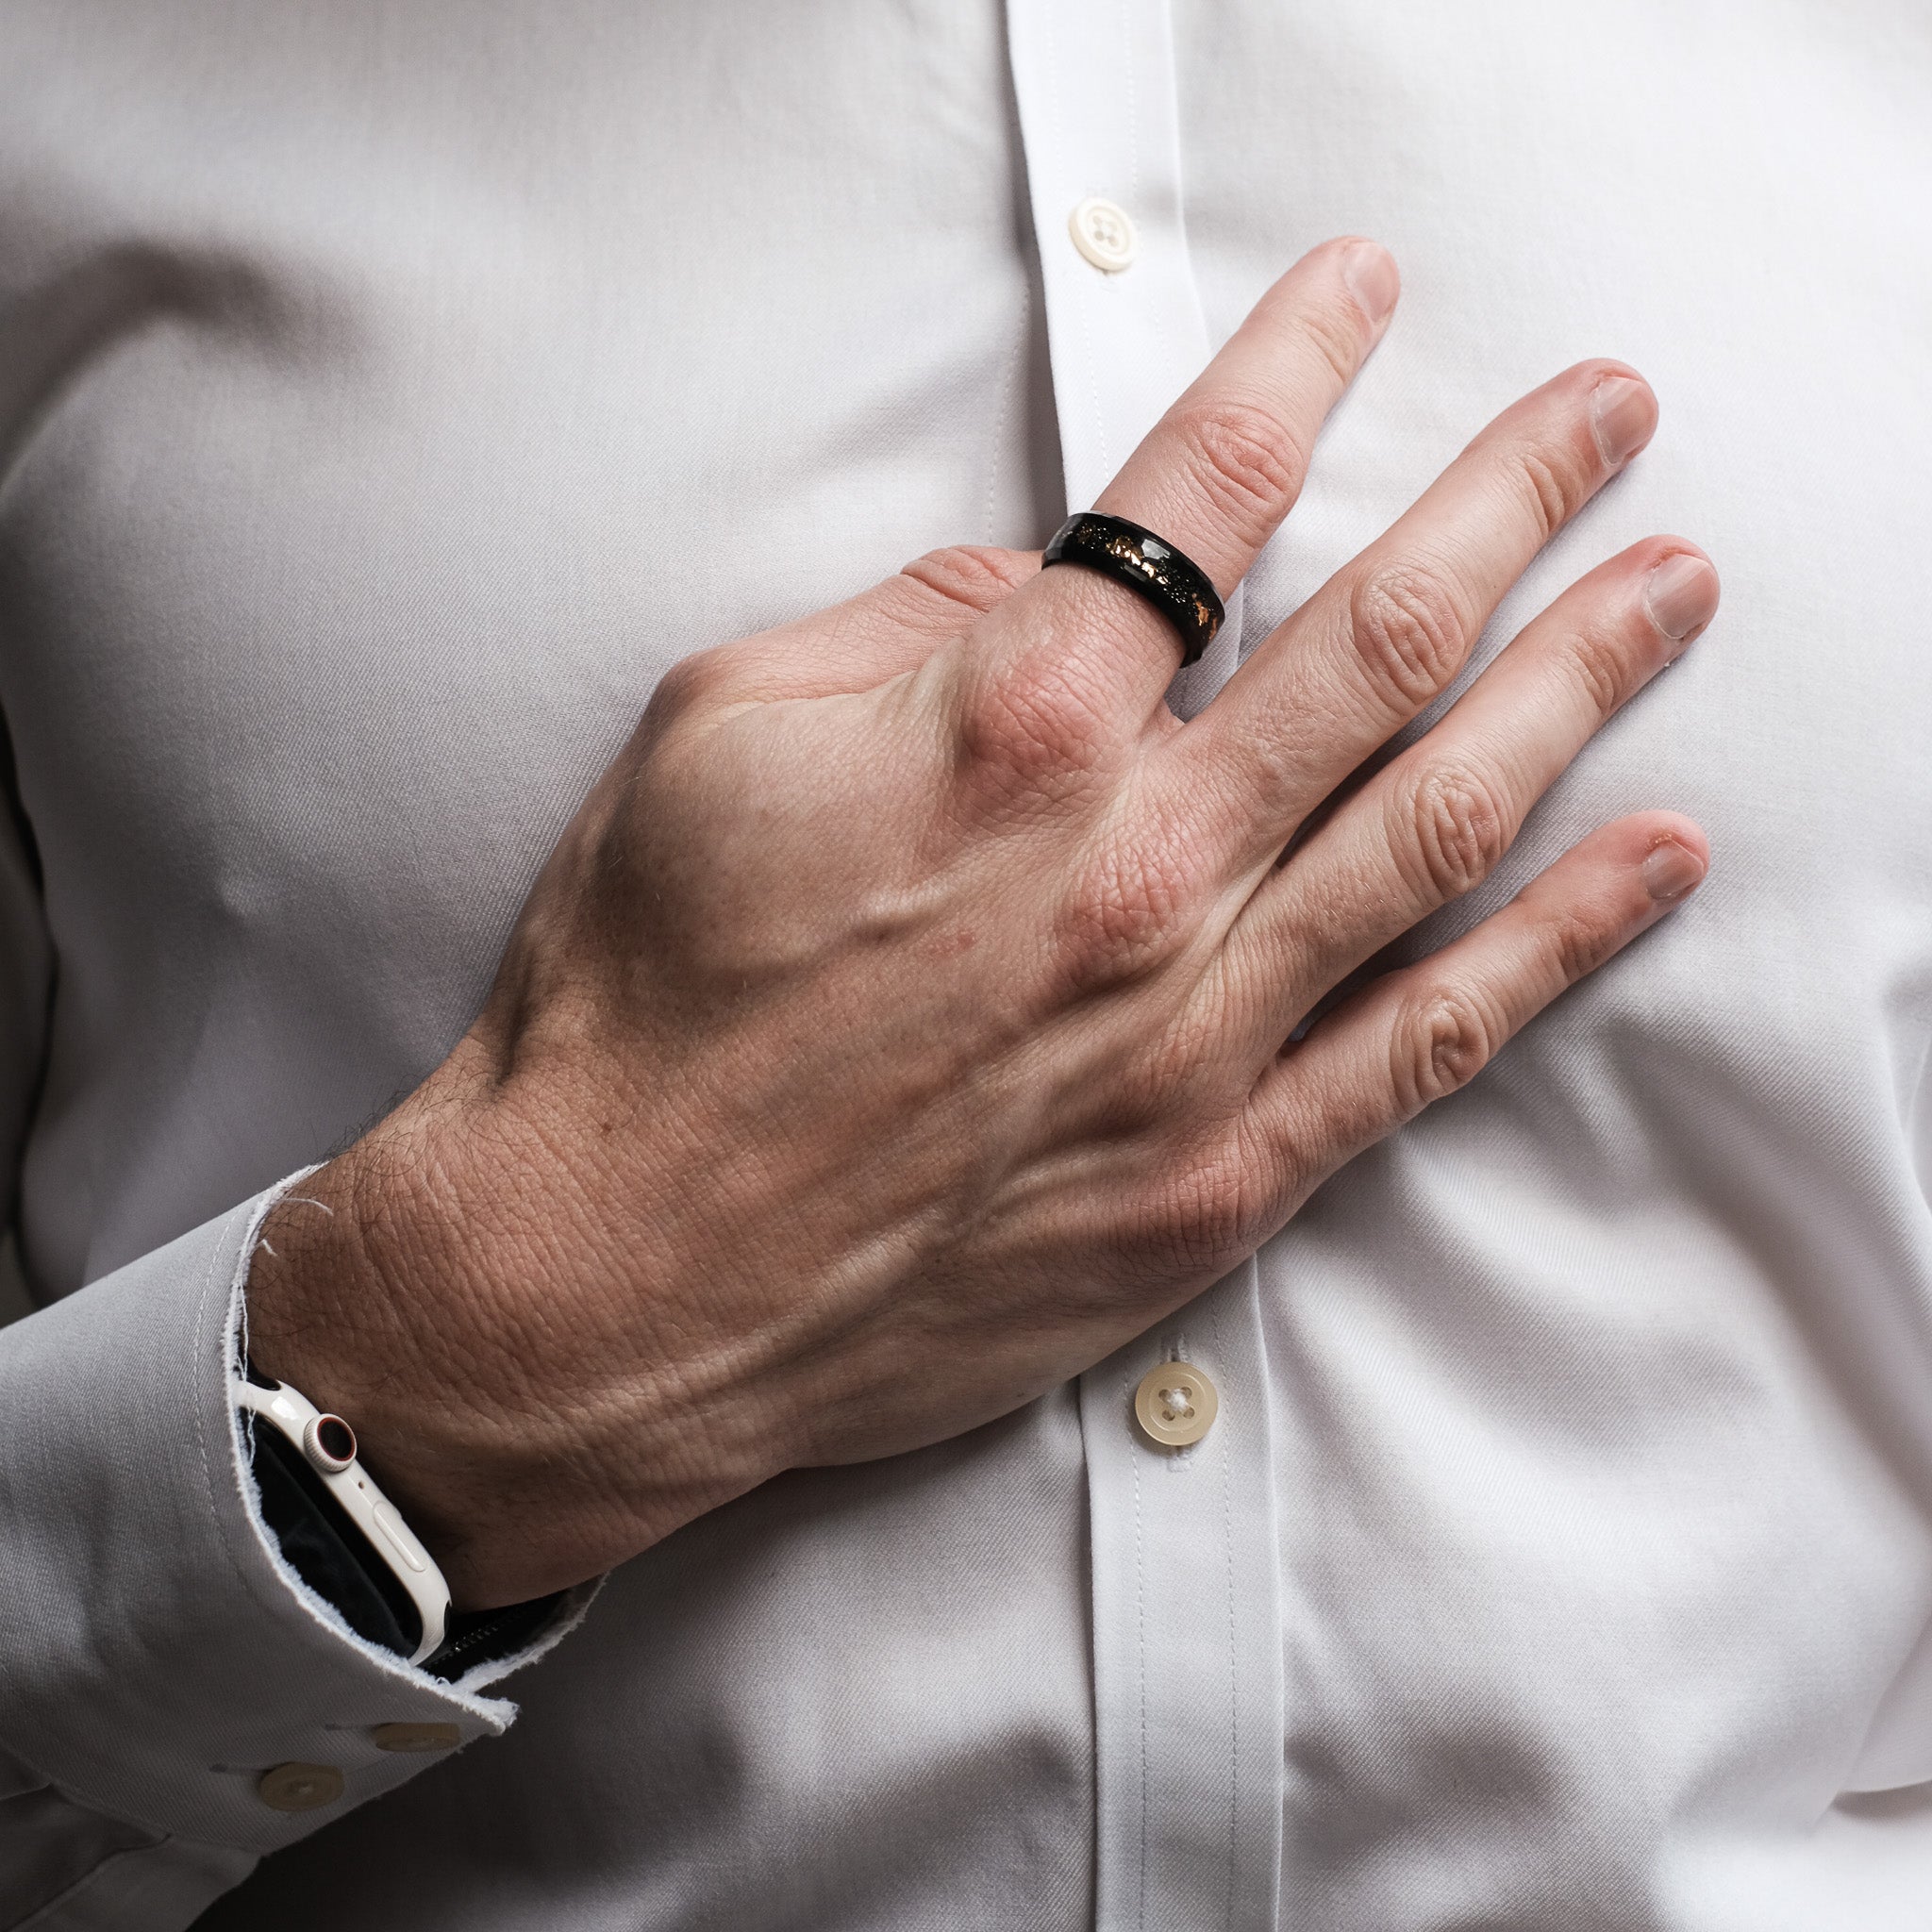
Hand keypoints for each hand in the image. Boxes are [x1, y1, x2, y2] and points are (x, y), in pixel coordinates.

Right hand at [245, 238, 1717, 1606]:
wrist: (615, 1274)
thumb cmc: (643, 1001)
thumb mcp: (715, 732)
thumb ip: (906, 624)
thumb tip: (1044, 584)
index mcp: (1007, 732)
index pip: (1201, 498)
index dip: (1298, 370)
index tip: (1364, 299)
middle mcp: (1134, 869)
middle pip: (1380, 643)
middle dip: (1513, 502)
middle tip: (1605, 421)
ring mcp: (1196, 1030)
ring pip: (1443, 821)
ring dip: (1579, 685)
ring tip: (1668, 595)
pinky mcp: (1215, 1172)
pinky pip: (1429, 1041)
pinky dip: (1558, 943)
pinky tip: (1648, 862)